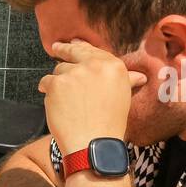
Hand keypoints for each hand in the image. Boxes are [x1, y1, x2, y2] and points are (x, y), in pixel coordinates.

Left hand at [38, 39, 144, 155]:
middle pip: (74, 53)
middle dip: (64, 50)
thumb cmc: (109, 124)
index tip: (73, 43)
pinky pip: (46, 82)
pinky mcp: (57, 83)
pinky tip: (53, 101)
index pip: (94, 50)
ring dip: (59, 81)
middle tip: (56, 47)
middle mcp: (95, 65)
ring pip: (59, 69)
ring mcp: (74, 73)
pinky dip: (46, 90)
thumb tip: (139, 75)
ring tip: (65, 98)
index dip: (82, 47)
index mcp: (114, 66)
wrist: (93, 142)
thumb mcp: (122, 98)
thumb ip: (126, 81)